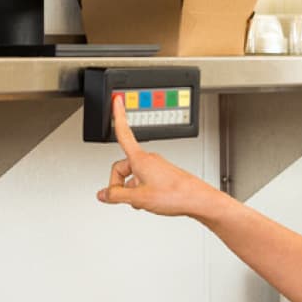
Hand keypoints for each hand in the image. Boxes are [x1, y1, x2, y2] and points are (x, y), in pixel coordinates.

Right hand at [96, 96, 214, 216]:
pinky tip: (149, 201)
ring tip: (143, 202)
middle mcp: (149, 159)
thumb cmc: (175, 194)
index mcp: (140, 159)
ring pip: (134, 176)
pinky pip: (144, 180)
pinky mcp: (163, 175)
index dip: (117, 116)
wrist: (198, 199)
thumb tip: (103, 194)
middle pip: (122, 166)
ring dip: (132, 189)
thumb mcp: (139, 198)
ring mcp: (157, 167)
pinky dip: (141, 190)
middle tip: (123, 198)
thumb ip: (117, 195)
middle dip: (119, 183)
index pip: (123, 132)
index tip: (116, 100)